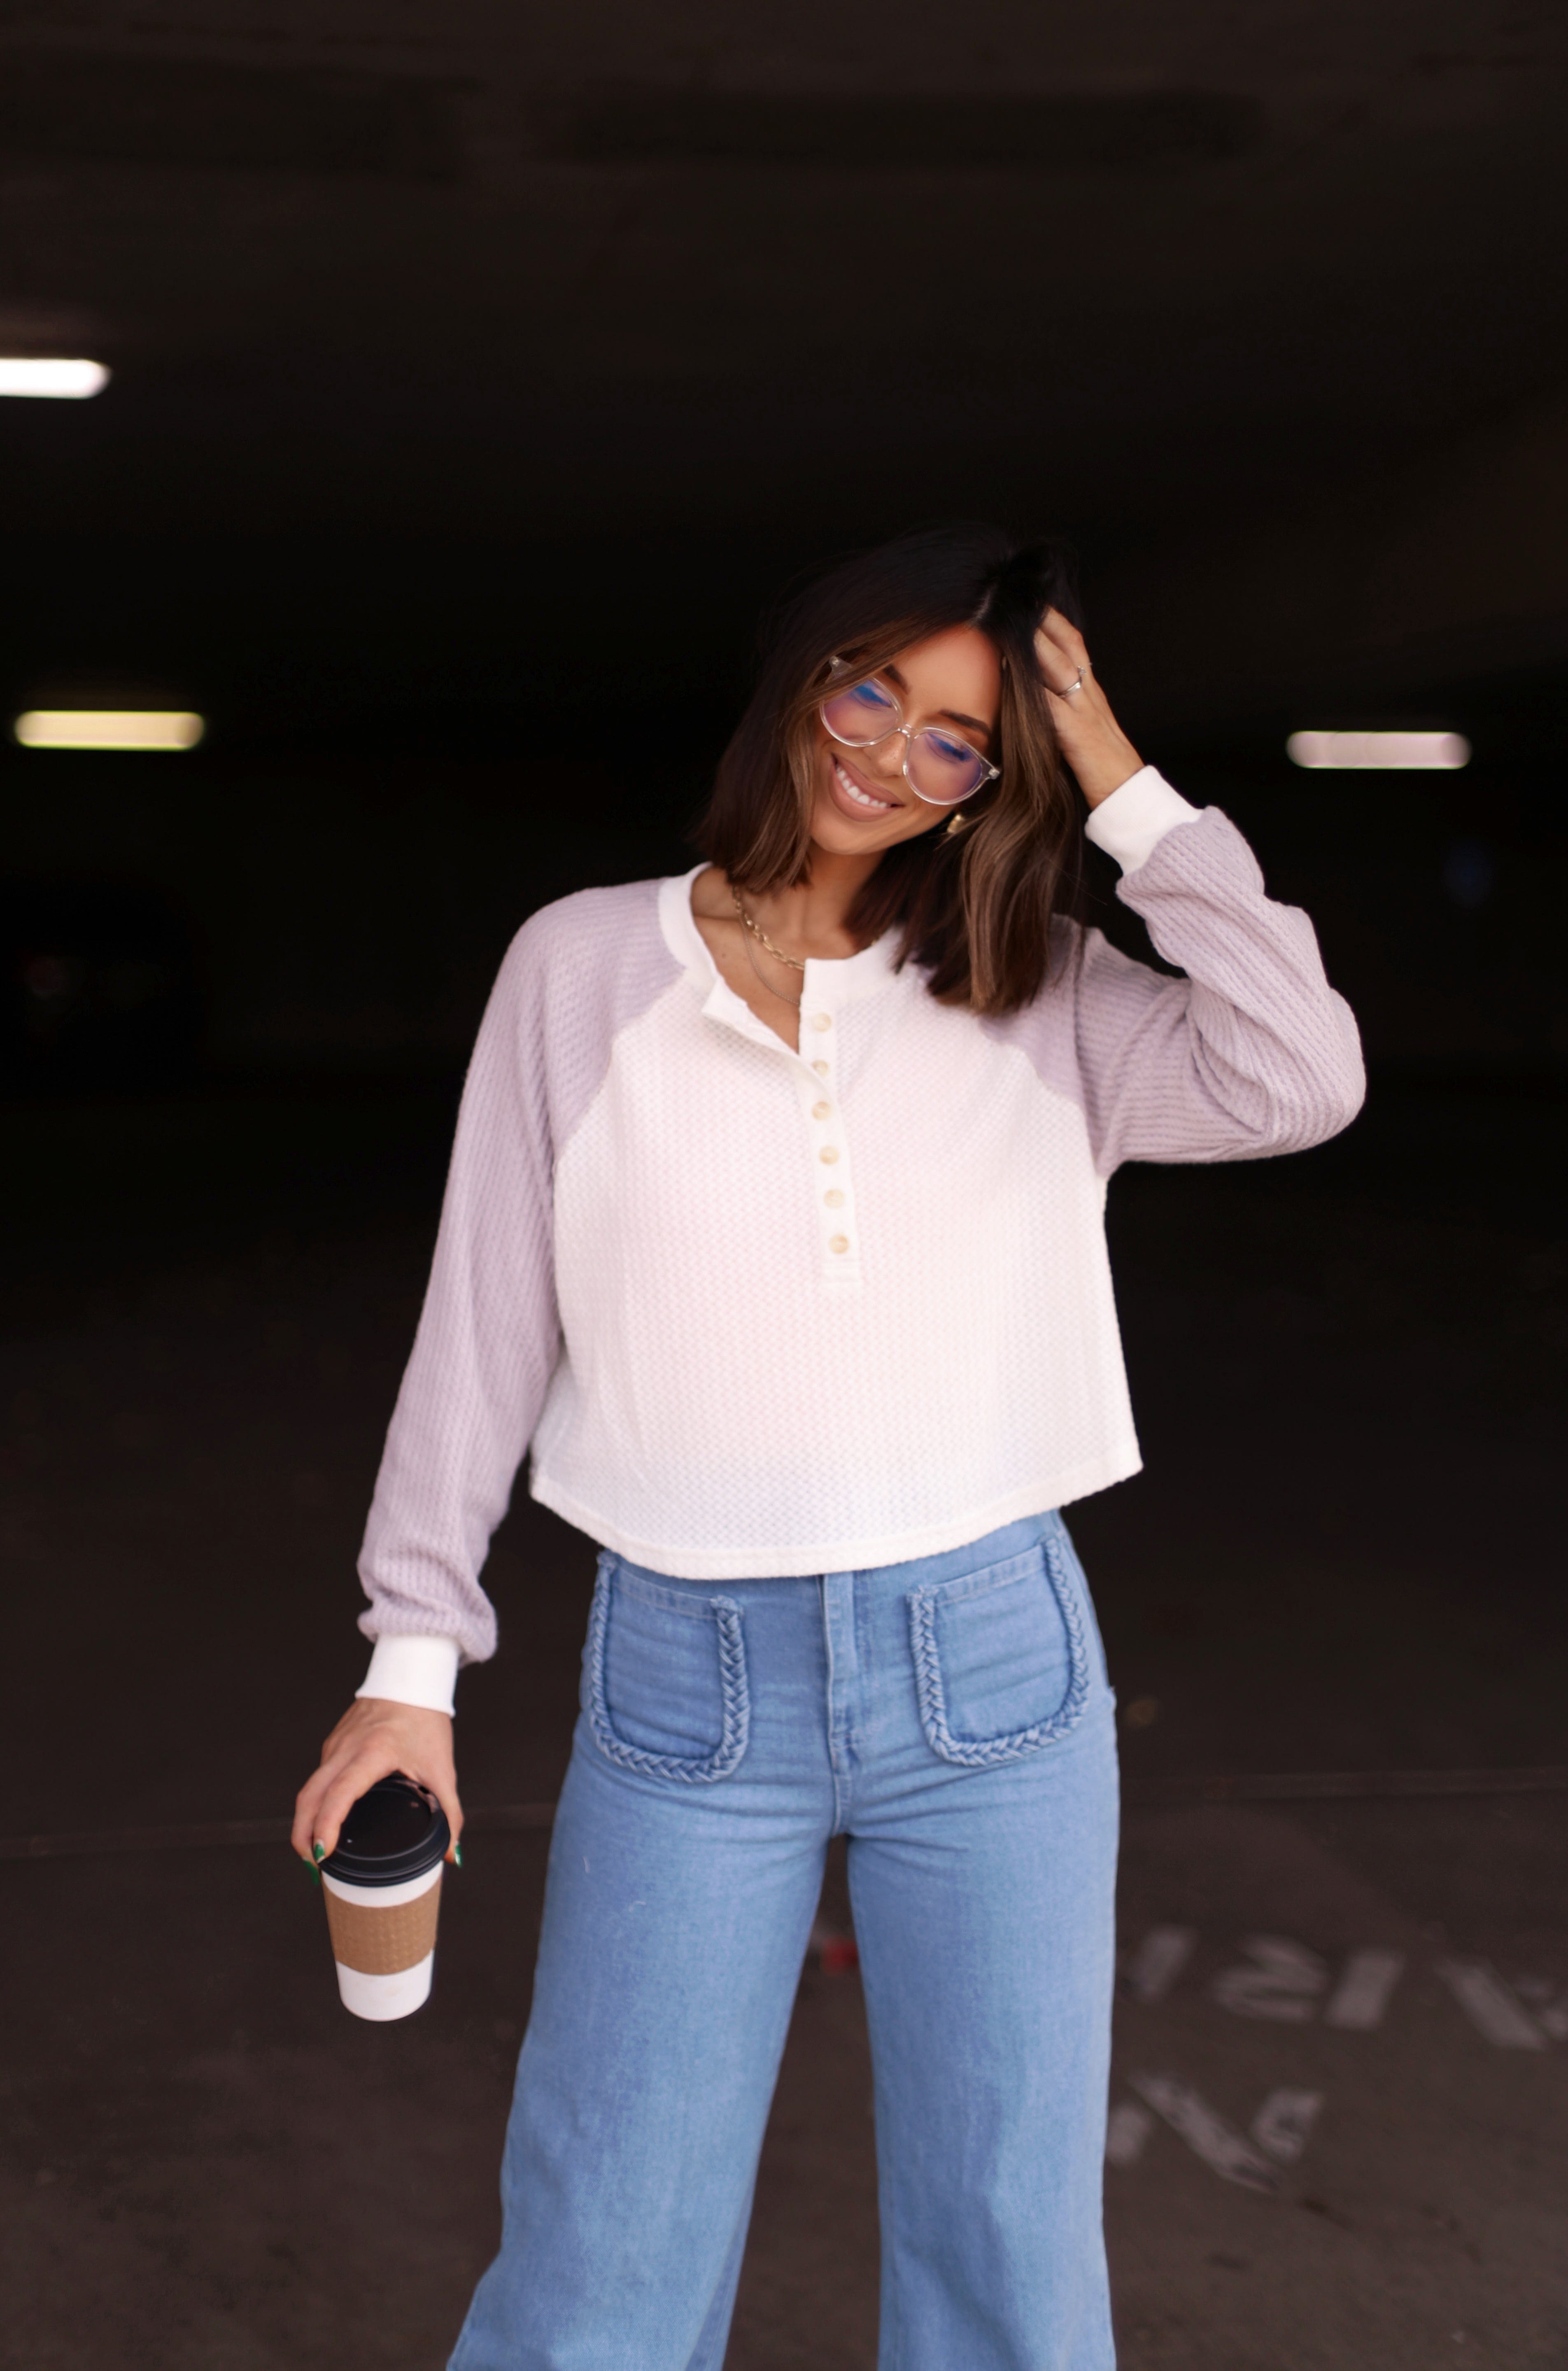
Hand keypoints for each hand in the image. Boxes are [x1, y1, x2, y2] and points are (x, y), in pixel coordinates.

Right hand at [291, 1697, 462, 1865]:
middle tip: (313, 1866)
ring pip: (310, 1788)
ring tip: (316, 1851)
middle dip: (303, 1835)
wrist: (411, 1679)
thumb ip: (449, 1813)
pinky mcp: (333, 1743)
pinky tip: (325, 1819)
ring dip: (306, 1820)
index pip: (339, 1794)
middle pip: (310, 1797)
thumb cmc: (426, 1719)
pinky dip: (316, 1802)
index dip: (326, 1826)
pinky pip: (318, 1777)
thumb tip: (452, 1854)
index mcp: (373, 1753)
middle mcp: (346, 1749)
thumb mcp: (442, 1769)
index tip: (323, 1855)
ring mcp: (335, 1745)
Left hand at [1035, 608, 1143, 809]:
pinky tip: (1014, 673)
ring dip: (1038, 643)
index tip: (1033, 603)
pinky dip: (1033, 687)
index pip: (1074, 646)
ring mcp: (1085, 712)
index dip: (1054, 622)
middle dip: (1045, 620)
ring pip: (1061, 667)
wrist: (1128, 794)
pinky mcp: (1077, 735)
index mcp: (1091, 692)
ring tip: (1015, 623)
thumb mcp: (1083, 728)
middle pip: (1069, 646)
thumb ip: (1064, 709)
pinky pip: (1053, 705)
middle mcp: (1090, 695)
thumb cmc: (1102, 767)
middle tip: (1020, 598)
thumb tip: (1035, 695)